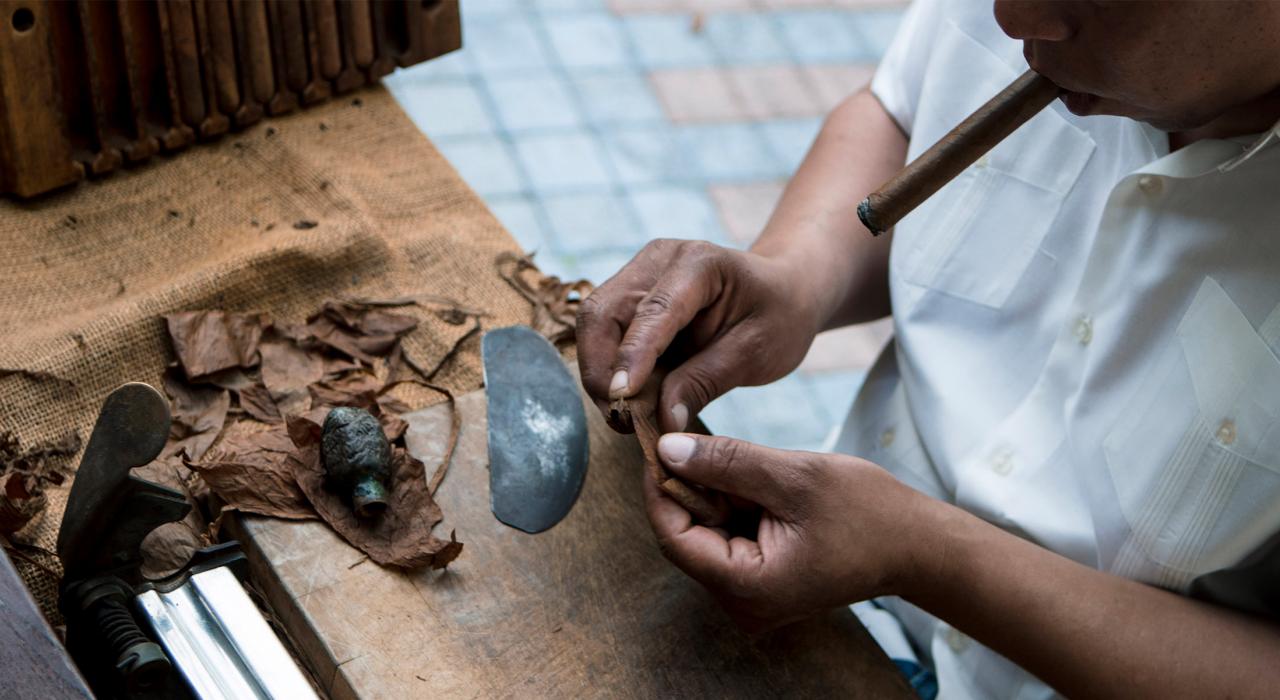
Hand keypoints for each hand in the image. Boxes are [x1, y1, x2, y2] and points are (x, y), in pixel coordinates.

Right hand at [576, 240, 822, 431]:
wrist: (782, 291)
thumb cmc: (777, 317)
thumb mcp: (755, 354)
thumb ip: (704, 382)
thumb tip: (662, 421)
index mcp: (699, 264)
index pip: (653, 311)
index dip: (632, 356)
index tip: (621, 398)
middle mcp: (658, 260)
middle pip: (603, 312)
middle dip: (601, 370)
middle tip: (620, 419)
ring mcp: (638, 274)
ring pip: (594, 324)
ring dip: (600, 373)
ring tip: (625, 415)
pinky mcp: (630, 296)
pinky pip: (605, 333)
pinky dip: (610, 368)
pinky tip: (631, 397)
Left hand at [646, 432, 943, 632]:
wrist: (916, 544)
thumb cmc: (867, 511)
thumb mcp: (794, 476)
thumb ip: (727, 463)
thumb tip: (668, 448)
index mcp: (748, 588)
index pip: (674, 537)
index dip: (660, 488)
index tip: (657, 442)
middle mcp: (742, 603)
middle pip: (686, 536)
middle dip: (687, 486)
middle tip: (687, 435)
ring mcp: (751, 595)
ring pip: (706, 533)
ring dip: (711, 493)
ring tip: (729, 453)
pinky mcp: (761, 580)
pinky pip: (727, 538)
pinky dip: (730, 504)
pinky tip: (746, 475)